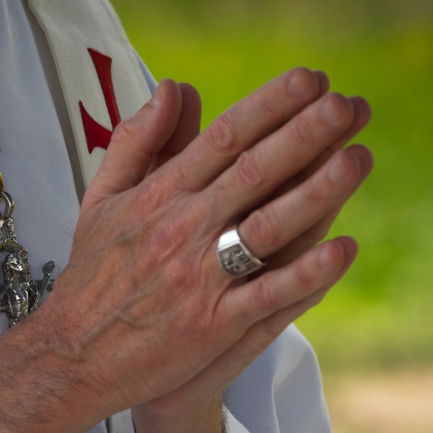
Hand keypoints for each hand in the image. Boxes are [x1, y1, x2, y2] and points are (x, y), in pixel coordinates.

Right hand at [40, 68, 371, 420]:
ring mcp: (198, 279)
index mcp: (157, 197)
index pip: (221, 139)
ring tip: (359, 159)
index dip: (269, 105)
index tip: (310, 79)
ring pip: (266, 228)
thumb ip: (137, 140)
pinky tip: (342, 248)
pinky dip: (305, 274)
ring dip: (315, 193)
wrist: (73, 353)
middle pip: (252, 173)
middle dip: (304, 134)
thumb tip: (174, 86)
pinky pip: (267, 296)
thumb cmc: (93, 274)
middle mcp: (181, 231)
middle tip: (349, 105)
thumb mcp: (101, 198)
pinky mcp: (211, 326)